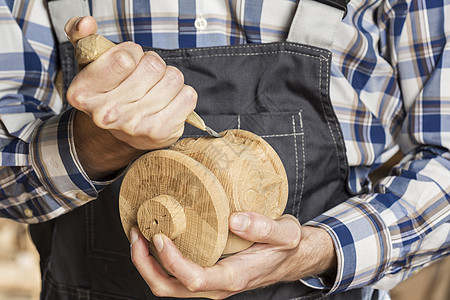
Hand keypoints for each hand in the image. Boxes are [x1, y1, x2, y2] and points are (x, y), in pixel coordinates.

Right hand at [64, 17, 196, 178]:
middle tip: (144, 76)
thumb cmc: (109, 91)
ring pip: (174, 78)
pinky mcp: (161, 133)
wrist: (121, 134)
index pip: (124, 59)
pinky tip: (168, 102)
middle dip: (153, 64)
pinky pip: (189, 96)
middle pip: (153, 66)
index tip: (128, 61)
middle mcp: (107, 113)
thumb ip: (82, 36)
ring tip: (156, 89)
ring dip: (169, 78)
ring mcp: (135, 125)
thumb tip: (87, 22)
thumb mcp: (90, 64)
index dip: (133, 52)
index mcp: (84, 92)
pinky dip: (183, 94)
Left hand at [130, 212, 336, 298]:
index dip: (172, 262)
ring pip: (168, 286)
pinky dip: (158, 260)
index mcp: (233, 277)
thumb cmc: (286, 245)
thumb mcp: (285, 233)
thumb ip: (264, 228)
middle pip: (169, 289)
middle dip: (145, 266)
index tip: (160, 237)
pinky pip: (175, 275)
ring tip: (139, 233)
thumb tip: (234, 220)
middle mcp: (217, 285)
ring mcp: (210, 282)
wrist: (291, 257)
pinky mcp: (207, 273)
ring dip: (146, 264)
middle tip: (137, 234)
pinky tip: (156, 237)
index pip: (194, 280)